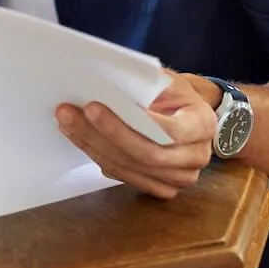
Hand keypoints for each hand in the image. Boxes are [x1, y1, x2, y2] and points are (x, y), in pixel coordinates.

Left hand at [56, 72, 216, 199]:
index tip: (94, 106)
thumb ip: (145, 84)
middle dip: (102, 134)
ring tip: (66, 123)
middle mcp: (195, 157)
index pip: (170, 132)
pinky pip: (125, 176)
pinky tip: (79, 138)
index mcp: (202, 125)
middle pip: (146, 154)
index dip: (130, 123)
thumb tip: (105, 82)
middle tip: (68, 113)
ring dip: (92, 145)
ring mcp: (180, 178)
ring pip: (131, 168)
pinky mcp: (161, 187)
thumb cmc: (177, 95)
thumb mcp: (168, 80)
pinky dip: (98, 156)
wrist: (189, 116)